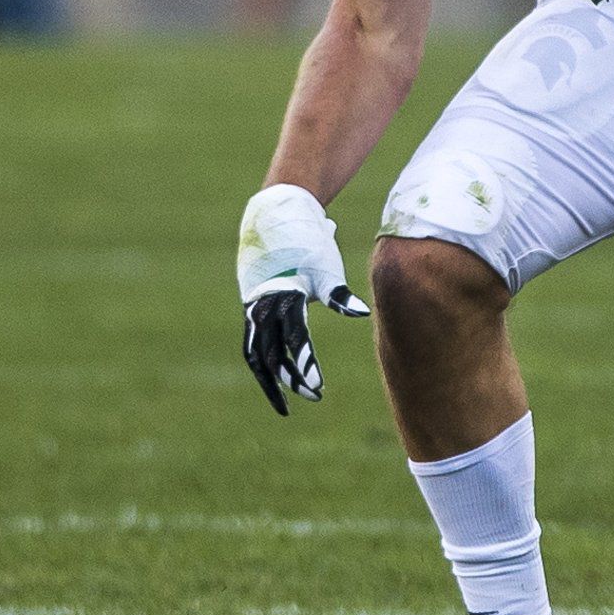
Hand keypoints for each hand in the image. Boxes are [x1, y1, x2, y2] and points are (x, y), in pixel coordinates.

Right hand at [237, 184, 368, 416]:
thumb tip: (362, 313)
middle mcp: (263, 306)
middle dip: (291, 379)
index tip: (318, 386)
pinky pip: (254, 342)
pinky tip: (278, 373)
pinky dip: (265, 359)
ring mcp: (253, 308)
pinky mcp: (251, 306)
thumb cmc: (309, 243)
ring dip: (272, 377)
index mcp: (284, 297)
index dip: (305, 366)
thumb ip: (339, 295)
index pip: (293, 341)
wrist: (276, 215)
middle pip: (271, 355)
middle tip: (315, 395)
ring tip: (287, 398)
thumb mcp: (326, 269)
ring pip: (257, 353)